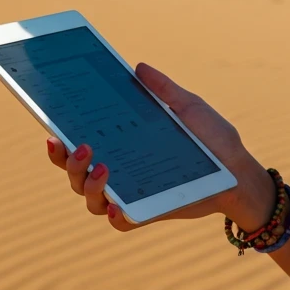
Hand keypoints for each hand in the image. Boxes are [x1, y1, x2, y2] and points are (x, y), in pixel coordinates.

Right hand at [46, 62, 270, 232]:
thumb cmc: (213, 138)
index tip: (50, 126)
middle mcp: (118, 169)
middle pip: (75, 172)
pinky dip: (114, 216)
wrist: (239, 171)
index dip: (58, 139)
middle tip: (80, 145)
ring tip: (103, 168)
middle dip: (67, 162)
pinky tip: (116, 206)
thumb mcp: (189, 107)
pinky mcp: (146, 213)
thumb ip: (164, 89)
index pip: (78, 142)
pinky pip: (120, 222)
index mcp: (121, 143)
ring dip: (88, 185)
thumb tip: (138, 67)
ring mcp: (130, 193)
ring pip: (91, 199)